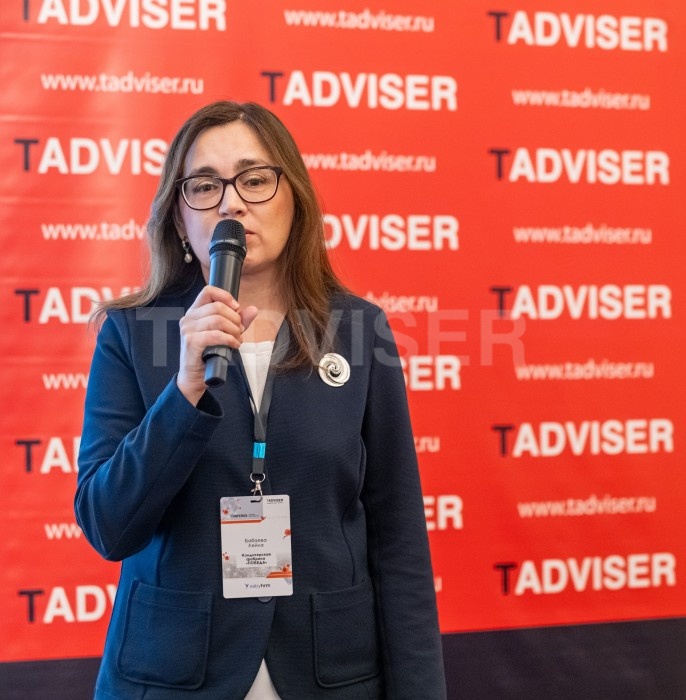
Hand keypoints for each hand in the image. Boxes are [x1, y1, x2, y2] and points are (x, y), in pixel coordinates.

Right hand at [177, 286, 257, 404]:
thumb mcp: (226, 334)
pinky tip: (233, 345)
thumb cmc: (208, 354)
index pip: (208, 291)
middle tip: (240, 331)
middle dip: (235, 319)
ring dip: (233, 330)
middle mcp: (189, 318)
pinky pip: (215, 335)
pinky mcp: (191, 342)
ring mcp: (188, 329)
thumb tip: (253, 309)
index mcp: (195, 311)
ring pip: (217, 319)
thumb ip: (239, 321)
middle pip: (217, 306)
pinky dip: (229, 339)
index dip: (225, 296)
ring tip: (237, 339)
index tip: (237, 308)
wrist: (195, 376)